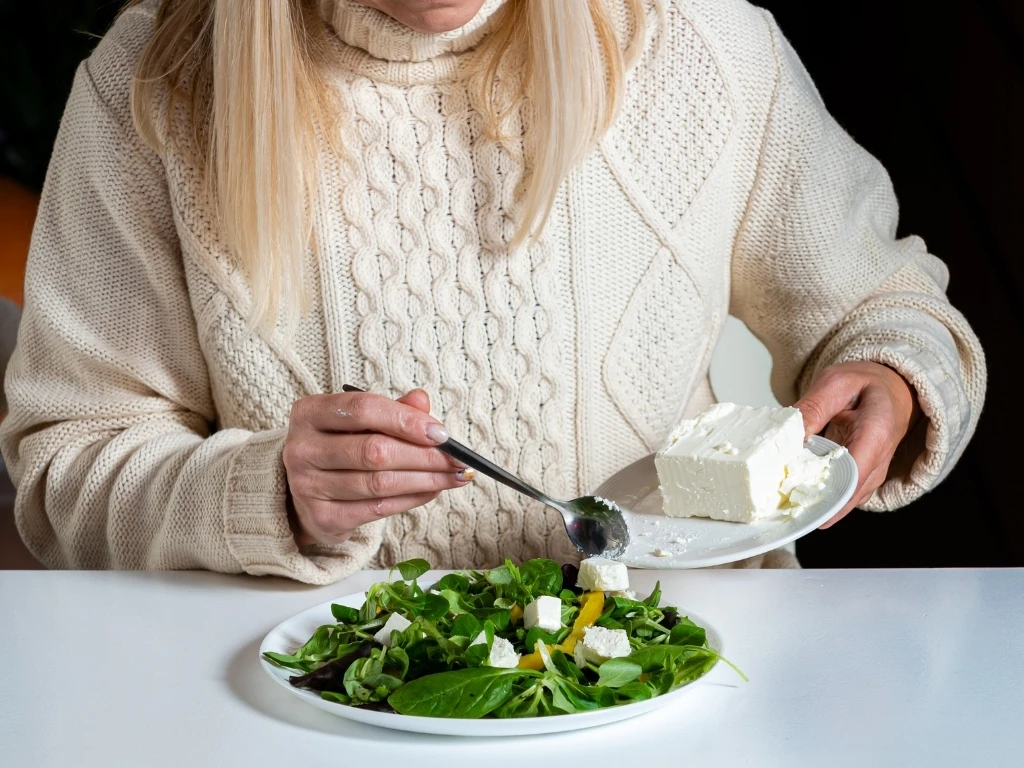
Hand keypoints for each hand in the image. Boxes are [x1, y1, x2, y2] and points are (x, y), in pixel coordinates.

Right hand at [283, 389, 470, 545]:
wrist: (304, 493)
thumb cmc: (340, 447)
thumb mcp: (359, 421)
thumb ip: (392, 409)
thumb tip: (423, 401)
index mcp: (310, 413)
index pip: (363, 409)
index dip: (406, 420)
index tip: (441, 433)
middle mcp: (302, 448)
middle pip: (375, 450)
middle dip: (425, 456)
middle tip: (458, 459)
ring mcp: (307, 485)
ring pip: (380, 483)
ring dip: (426, 480)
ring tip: (454, 476)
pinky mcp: (321, 517)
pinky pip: (377, 509)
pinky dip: (412, 499)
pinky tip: (432, 491)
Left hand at [794, 361, 919, 528]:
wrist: (892, 389)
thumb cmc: (866, 385)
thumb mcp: (836, 383)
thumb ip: (813, 407)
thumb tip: (789, 433)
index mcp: (875, 434)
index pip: (853, 473)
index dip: (829, 493)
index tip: (803, 503)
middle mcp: (878, 461)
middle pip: (847, 494)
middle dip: (816, 503)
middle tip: (782, 510)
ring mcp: (872, 473)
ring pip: (844, 500)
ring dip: (817, 504)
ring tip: (785, 507)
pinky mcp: (862, 478)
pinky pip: (842, 495)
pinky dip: (822, 498)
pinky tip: (797, 500)